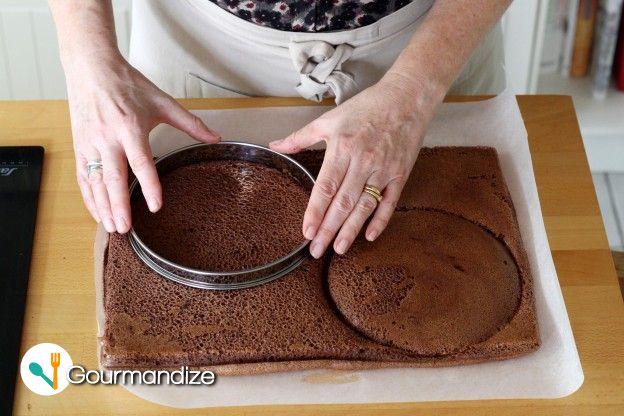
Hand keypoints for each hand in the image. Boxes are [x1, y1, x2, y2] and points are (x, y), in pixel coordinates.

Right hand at [66, 53, 219, 232]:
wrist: (91, 68)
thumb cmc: (128, 84)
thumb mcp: (163, 102)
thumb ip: (190, 123)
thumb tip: (215, 138)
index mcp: (131, 127)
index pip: (141, 162)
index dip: (149, 186)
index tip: (156, 206)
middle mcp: (108, 138)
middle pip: (113, 178)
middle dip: (119, 205)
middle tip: (126, 229)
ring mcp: (90, 143)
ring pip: (95, 181)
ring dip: (103, 206)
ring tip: (112, 227)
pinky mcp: (80, 146)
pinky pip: (83, 176)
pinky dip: (89, 196)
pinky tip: (97, 212)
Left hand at [269, 73, 442, 257]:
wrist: (406, 98)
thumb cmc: (366, 108)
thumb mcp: (329, 120)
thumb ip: (300, 137)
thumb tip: (274, 146)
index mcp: (343, 148)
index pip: (326, 187)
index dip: (315, 212)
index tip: (307, 231)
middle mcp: (363, 162)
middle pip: (343, 203)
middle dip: (328, 229)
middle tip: (317, 250)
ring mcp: (383, 170)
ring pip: (364, 207)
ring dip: (351, 230)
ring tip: (339, 249)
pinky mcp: (400, 174)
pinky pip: (389, 202)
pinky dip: (380, 220)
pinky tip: (370, 236)